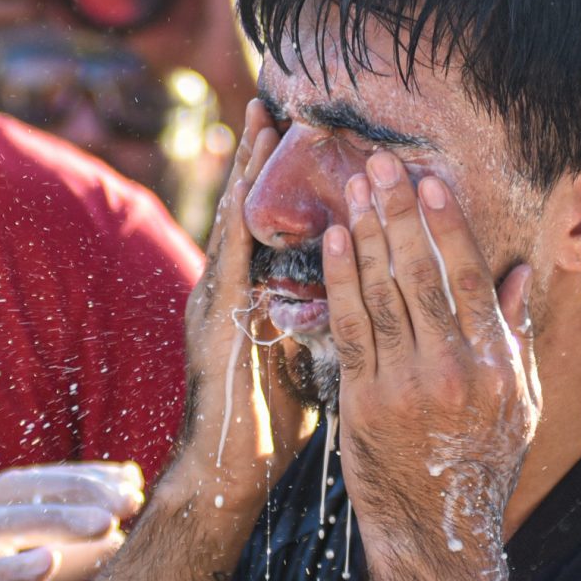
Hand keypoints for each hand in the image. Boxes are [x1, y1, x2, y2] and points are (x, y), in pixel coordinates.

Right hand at [0, 461, 143, 580]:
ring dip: (54, 518)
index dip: (82, 478)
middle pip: (17, 493)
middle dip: (78, 489)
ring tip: (107, 521)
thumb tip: (119, 539)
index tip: (133, 481)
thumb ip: (59, 564)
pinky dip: (3, 570)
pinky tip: (44, 563)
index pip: (33, 485)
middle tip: (132, 498)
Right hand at [173, 99, 308, 520]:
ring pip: (236, 218)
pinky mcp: (215, 317)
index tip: (302, 140)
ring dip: (247, 168)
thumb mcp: (309, 360)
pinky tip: (247, 175)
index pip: (270, 228)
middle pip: (249, 210)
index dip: (282, 184)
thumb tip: (365, 300)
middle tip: (276, 104)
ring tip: (260, 117)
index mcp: (253, 299)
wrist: (229, 476)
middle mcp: (230, 291)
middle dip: (260, 160)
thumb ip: (326, 322)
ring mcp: (216, 301)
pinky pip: (231, 251)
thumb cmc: (271, 426)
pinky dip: (239, 210)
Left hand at [322, 151, 540, 580]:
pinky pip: (351, 326)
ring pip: (383, 291)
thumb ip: (515, 335)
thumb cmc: (482, 464)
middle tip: (379, 164)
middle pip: (422, 272)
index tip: (430, 181)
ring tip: (354, 187)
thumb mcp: (520, 403)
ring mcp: (406, 384)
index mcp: (496, 362)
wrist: (438, 534)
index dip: (448, 224)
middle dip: (398, 211)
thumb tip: (519, 274)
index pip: (471, 276)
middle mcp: (454, 367)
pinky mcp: (365, 401)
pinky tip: (335, 240)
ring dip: (367, 232)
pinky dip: (341, 279)